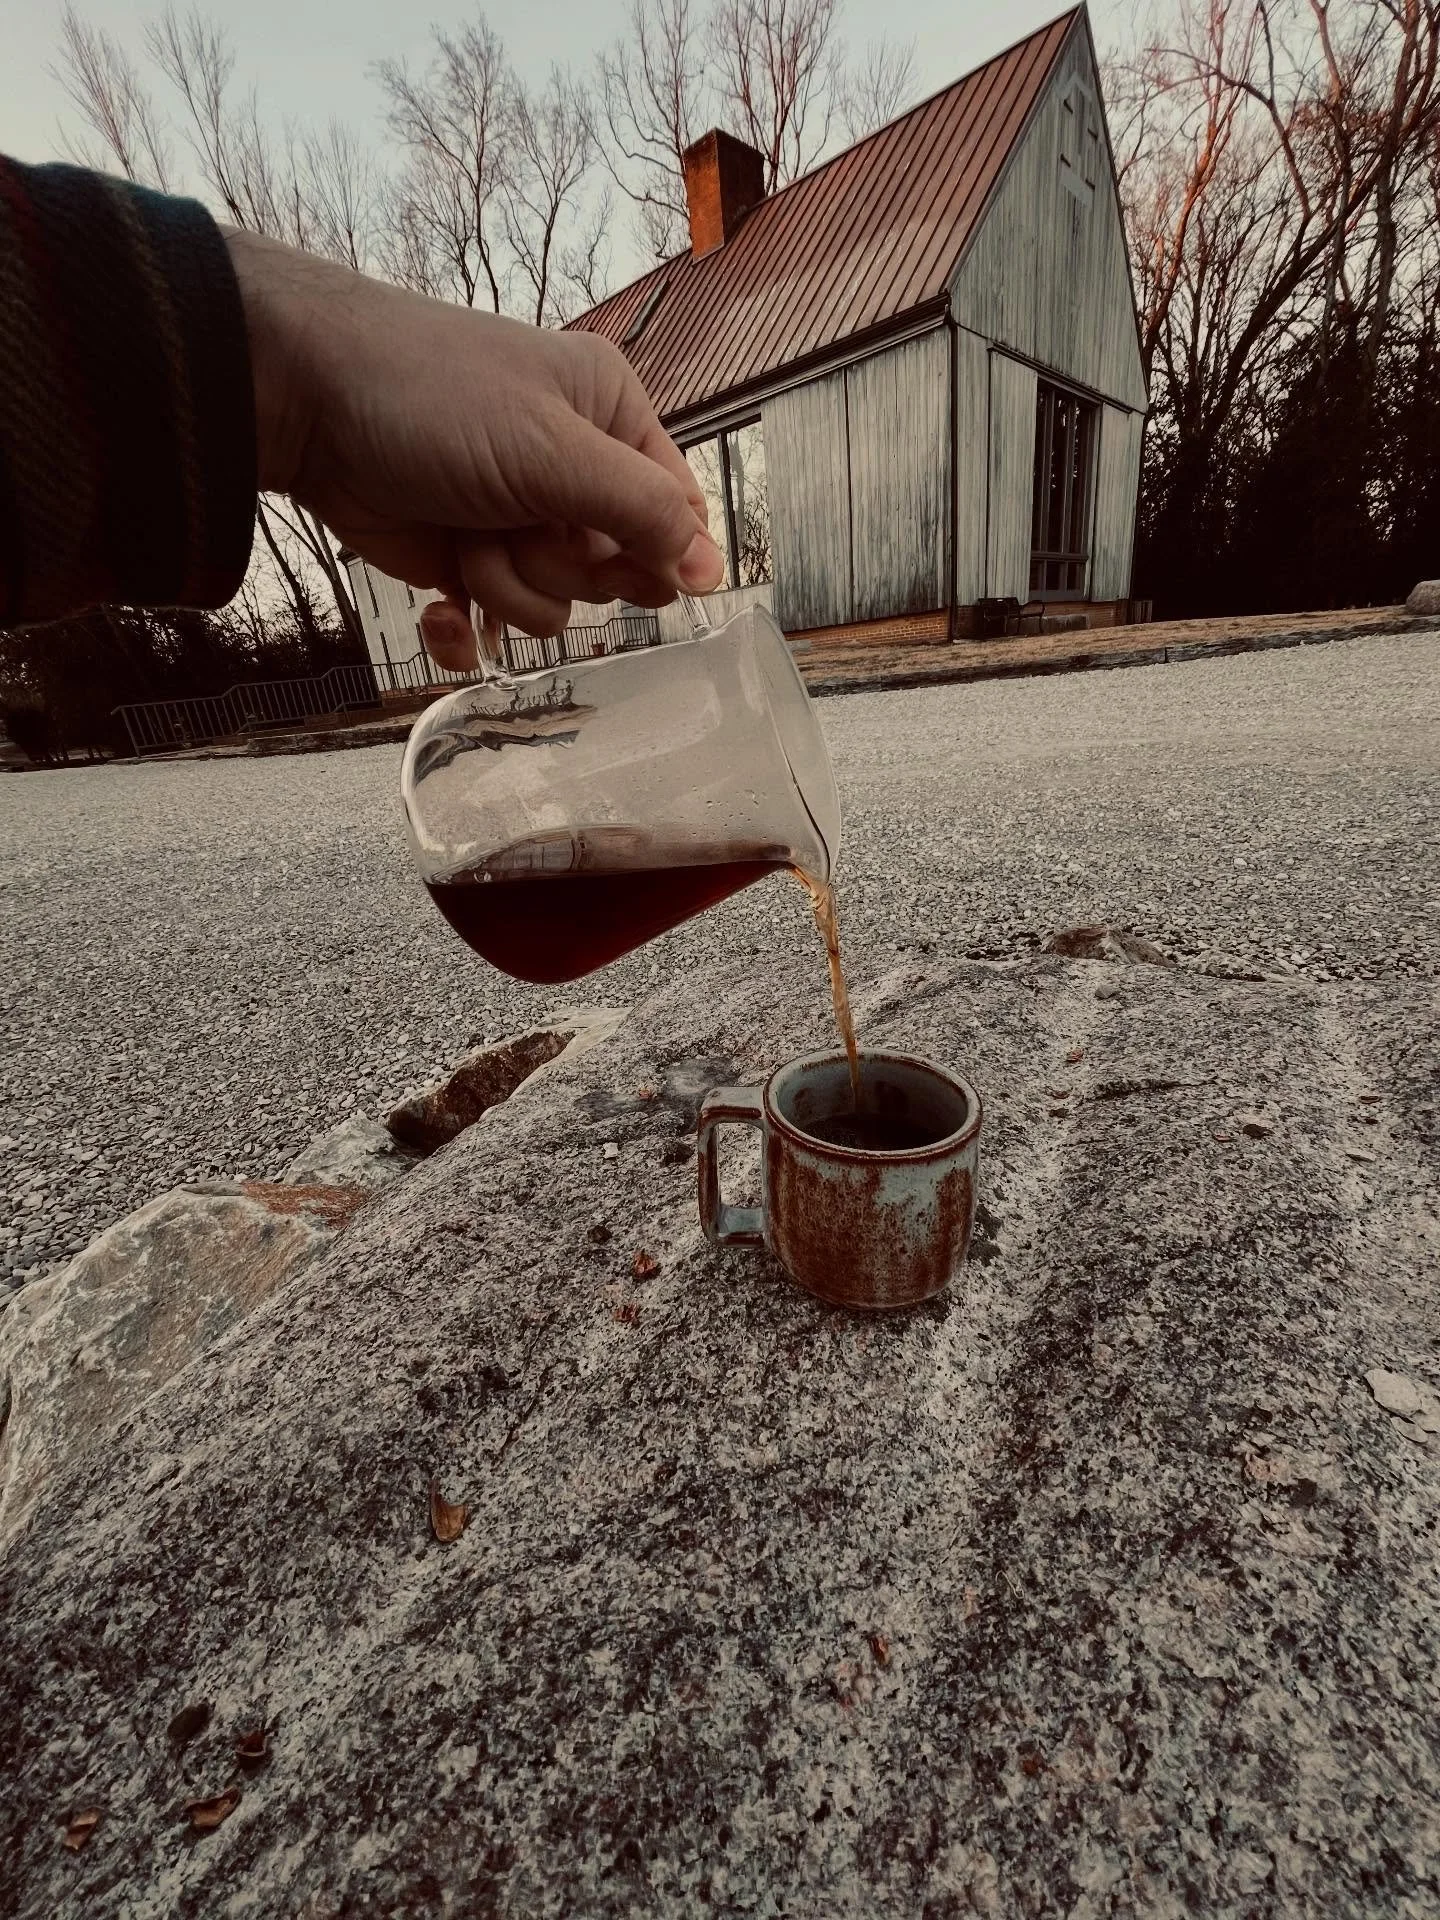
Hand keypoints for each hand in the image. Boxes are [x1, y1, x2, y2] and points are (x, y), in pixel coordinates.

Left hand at [226, 230, 723, 670]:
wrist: (306, 404)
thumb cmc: (431, 400)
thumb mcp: (552, 451)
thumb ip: (640, 512)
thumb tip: (710, 572)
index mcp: (610, 419)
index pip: (674, 514)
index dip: (653, 554)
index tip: (614, 560)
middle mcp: (571, 469)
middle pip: (616, 571)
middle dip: (561, 565)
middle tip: (517, 525)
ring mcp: (516, 519)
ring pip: (556, 606)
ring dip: (506, 587)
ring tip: (463, 537)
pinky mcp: (464, 560)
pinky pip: (496, 626)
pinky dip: (466, 630)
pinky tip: (440, 608)